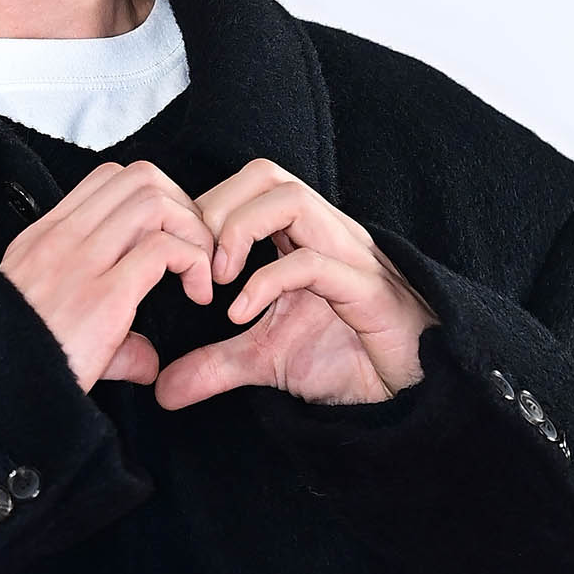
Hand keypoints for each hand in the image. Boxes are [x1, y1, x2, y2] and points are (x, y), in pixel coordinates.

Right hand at [0, 161, 214, 395]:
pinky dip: (194, 263)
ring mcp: (81, 262)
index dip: (154, 196)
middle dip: (182, 205)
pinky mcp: (104, 296)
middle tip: (194, 250)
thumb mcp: (52, 329)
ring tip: (199, 272)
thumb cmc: (21, 363)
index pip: (109, 179)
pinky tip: (198, 295)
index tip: (169, 237)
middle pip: (140, 177)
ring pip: (154, 202)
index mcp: (45, 238)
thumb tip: (147, 360)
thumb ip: (106, 332)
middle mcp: (62, 238)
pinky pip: (165, 249)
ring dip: (192, 230)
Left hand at [153, 158, 441, 410]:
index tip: (180, 252)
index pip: (249, 182)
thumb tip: (162, 389)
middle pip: (266, 174)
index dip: (207, 205)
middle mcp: (327, 232)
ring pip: (292, 200)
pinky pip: (315, 263)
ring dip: (240, 230)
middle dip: (218, 207)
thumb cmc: (346, 362)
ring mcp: (350, 256)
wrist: (411, 399)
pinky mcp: (368, 290)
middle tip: (193, 260)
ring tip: (216, 278)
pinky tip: (240, 313)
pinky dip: (267, 281)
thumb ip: (215, 364)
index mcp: (303, 235)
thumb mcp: (266, 361)